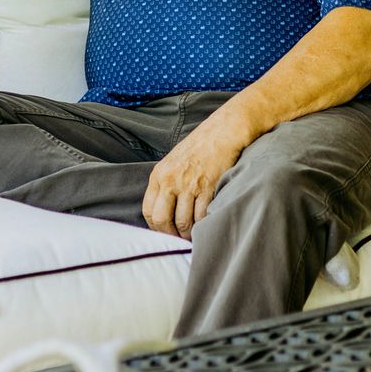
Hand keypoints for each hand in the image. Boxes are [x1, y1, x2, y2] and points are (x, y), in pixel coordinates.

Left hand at [141, 116, 249, 238]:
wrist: (222, 133)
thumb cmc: (198, 148)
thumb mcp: (172, 162)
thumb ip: (164, 184)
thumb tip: (163, 213)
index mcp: (159, 175)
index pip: (149, 211)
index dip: (155, 227)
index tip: (165, 232)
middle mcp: (171, 181)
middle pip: (162, 220)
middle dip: (170, 234)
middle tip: (178, 238)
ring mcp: (189, 185)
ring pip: (183, 222)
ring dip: (188, 232)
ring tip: (193, 232)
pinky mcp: (208, 188)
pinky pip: (202, 216)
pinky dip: (203, 224)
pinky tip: (204, 223)